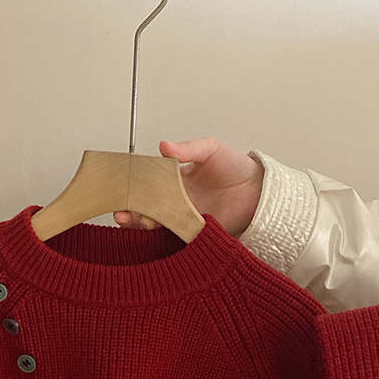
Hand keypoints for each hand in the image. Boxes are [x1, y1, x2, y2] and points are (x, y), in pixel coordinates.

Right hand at [113, 137, 263, 237]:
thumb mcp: (211, 148)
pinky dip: (162, 233)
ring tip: (129, 218)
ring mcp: (184, 215)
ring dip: (140, 221)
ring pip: (156, 221)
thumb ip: (188, 149)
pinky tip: (153, 228)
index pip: (147, 181)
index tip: (120, 185)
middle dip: (130, 208)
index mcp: (175, 177)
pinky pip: (175, 233)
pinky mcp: (195, 230)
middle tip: (120, 208)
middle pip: (146, 205)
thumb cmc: (236, 166)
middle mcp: (176, 198)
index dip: (133, 184)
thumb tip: (164, 145)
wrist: (259, 189)